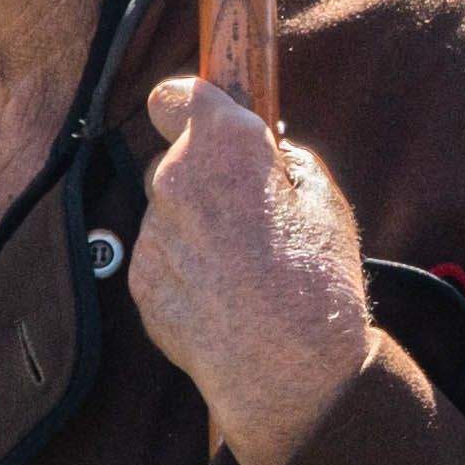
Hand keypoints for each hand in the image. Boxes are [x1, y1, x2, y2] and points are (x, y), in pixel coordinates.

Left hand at [125, 71, 375, 464]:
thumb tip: (267, 160)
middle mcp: (173, 179)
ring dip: (192, 229)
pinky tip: (221, 298)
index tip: (201, 120)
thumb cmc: (316, 279)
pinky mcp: (140, 281)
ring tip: (239, 270)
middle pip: (173, 161)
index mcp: (222, 144)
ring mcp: (151, 233)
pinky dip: (181, 271)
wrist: (287, 369)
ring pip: (166, 215)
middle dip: (203, 179)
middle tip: (246, 216)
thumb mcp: (324, 201)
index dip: (187, 106)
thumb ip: (283, 164)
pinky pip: (159, 259)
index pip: (174, 96)